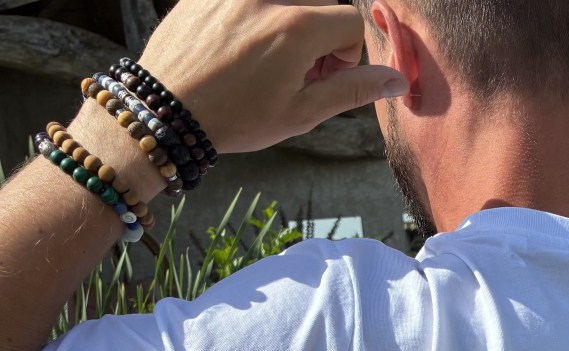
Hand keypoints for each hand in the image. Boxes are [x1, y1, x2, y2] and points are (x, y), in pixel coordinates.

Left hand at [136, 0, 408, 153]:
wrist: (166, 109)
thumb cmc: (235, 118)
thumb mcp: (301, 113)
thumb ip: (353, 91)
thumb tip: (398, 81)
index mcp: (297, 28)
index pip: (351, 23)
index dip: (347, 56)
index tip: (324, 79)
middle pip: (323, 1)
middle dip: (322, 33)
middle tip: (299, 71)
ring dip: (293, 20)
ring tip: (270, 57)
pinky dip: (260, 14)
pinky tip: (241, 47)